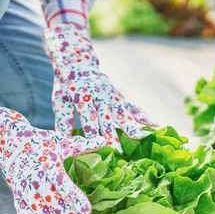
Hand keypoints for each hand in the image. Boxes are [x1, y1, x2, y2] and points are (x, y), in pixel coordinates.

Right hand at [0, 106, 105, 213]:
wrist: (11, 145)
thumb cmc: (42, 144)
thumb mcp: (61, 141)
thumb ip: (82, 145)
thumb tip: (104, 142)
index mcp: (48, 163)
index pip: (62, 183)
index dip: (74, 198)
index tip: (88, 211)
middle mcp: (35, 179)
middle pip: (52, 203)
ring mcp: (25, 191)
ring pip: (41, 213)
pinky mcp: (18, 199)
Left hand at [44, 23, 156, 149]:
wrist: (79, 61)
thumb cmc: (66, 86)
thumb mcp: (60, 100)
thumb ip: (63, 120)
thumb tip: (63, 140)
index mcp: (82, 97)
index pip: (89, 119)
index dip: (94, 133)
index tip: (99, 147)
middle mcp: (99, 96)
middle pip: (107, 118)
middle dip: (114, 135)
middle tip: (119, 152)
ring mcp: (111, 96)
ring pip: (122, 112)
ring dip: (132, 125)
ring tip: (141, 137)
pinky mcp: (119, 96)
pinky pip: (132, 107)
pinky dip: (143, 115)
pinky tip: (154, 124)